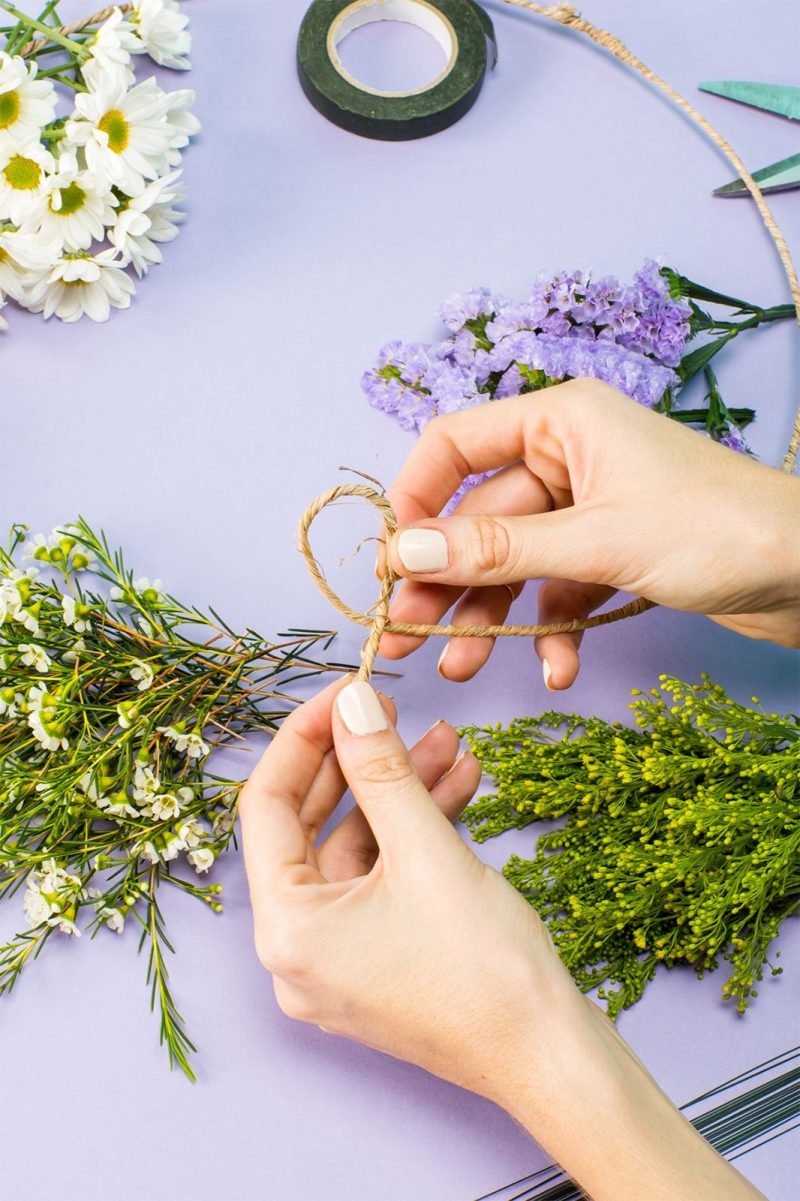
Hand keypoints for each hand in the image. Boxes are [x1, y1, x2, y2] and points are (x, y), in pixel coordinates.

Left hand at [239, 675, 580, 1094]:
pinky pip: (381, 881)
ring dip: (399, 794)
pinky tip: (459, 788)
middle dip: (360, 763)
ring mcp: (338, 962)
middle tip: (393, 710)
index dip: (304, 737)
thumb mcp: (427, 851)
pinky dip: (414, 835)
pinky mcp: (378, 963)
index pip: (266, 807)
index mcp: (287, 930)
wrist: (552, 1058)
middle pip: (311, 826)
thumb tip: (352, 703)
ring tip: (449, 744)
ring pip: (356, 850)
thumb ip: (382, 770)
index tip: (345, 691)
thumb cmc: (486, 972)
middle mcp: (298, 952)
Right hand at [380, 380, 799, 687]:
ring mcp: (591, 506)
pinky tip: (557, 668)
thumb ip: (498, 550)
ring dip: (491, 617)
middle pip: (479, 517)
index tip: (392, 561)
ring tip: (461, 668)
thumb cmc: (718, 529)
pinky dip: (552, 628)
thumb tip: (405, 553)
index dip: (415, 499)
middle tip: (406, 636)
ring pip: (515, 561)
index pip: (454, 443)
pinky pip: (559, 587)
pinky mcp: (614, 551)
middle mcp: (569, 456)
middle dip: (447, 581)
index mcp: (560, 420)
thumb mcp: (596, 541)